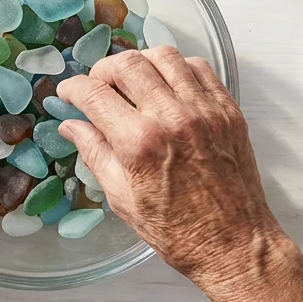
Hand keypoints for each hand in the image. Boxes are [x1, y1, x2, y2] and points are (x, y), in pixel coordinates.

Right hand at [57, 47, 302, 301]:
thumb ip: (94, 153)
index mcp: (139, 143)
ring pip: (164, 56)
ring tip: (132, 80)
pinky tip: (167, 85)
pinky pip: (199, 68)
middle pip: (127, 64)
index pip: (94, 94)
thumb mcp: (122, 198)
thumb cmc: (176, 231)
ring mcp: (204, 110)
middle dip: (103, 69)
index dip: (73, 88)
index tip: (68, 92)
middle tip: (98, 85)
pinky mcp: (227, 111)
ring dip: (140, 62)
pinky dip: (177, 68)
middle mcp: (172, 117)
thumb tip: (70, 125)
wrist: (234, 244)